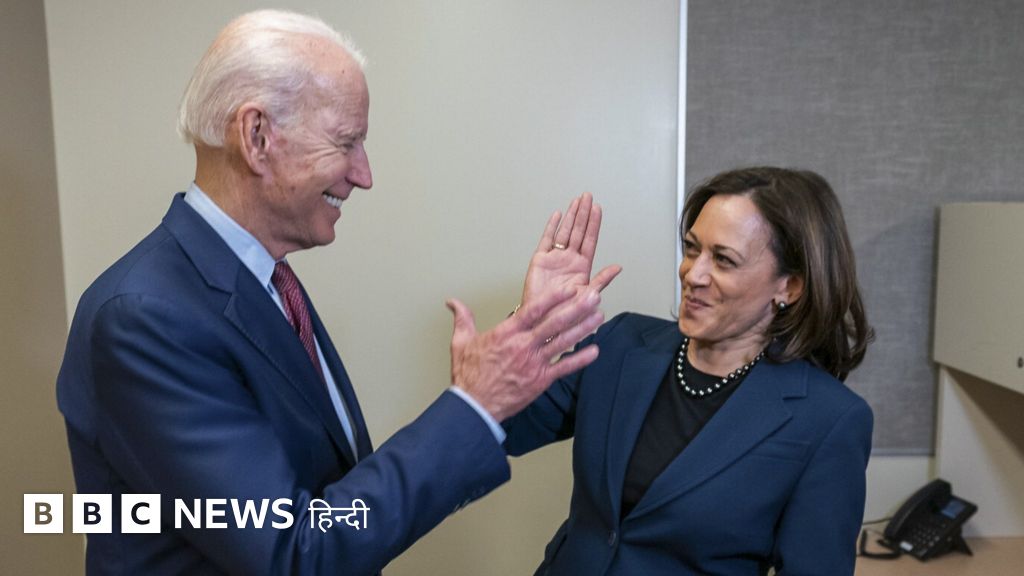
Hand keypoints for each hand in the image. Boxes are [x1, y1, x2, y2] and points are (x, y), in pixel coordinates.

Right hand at [446, 287, 603, 421]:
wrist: (475, 406)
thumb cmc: (469, 375)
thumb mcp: (461, 342)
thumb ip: (462, 318)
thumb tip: (452, 302)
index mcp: (506, 333)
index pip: (533, 310)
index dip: (552, 298)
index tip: (568, 288)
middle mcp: (523, 346)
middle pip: (554, 323)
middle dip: (576, 308)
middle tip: (594, 295)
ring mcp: (534, 363)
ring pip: (563, 342)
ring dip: (583, 328)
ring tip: (599, 315)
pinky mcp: (540, 380)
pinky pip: (564, 368)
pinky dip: (580, 360)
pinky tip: (595, 350)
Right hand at [521, 192, 621, 307]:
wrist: (541, 320)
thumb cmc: (564, 313)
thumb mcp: (587, 297)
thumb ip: (601, 280)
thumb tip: (618, 268)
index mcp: (582, 267)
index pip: (589, 240)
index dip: (593, 224)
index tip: (597, 208)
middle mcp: (569, 260)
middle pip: (578, 231)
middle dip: (583, 214)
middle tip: (587, 197)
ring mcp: (554, 259)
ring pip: (564, 232)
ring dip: (570, 216)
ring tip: (576, 201)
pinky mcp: (540, 260)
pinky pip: (546, 240)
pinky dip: (551, 227)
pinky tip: (557, 215)